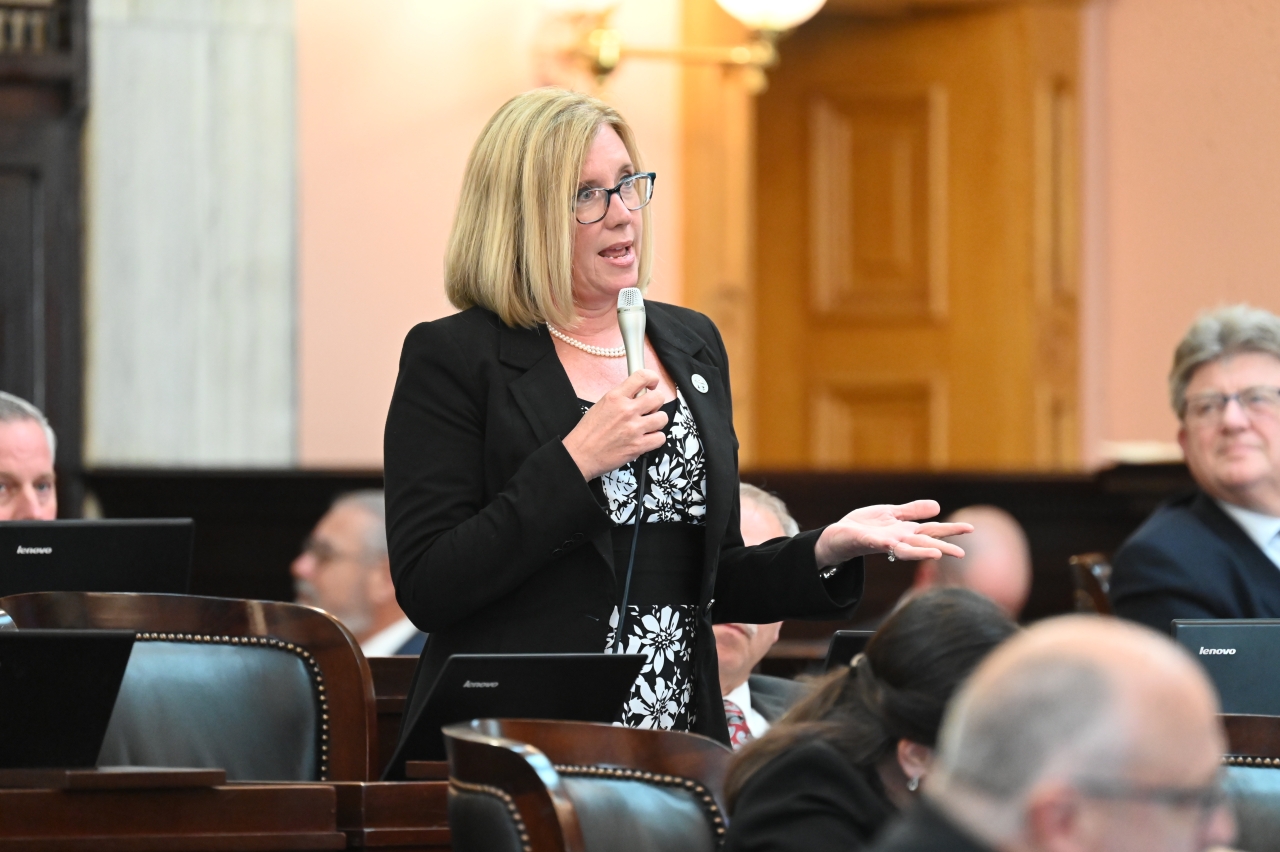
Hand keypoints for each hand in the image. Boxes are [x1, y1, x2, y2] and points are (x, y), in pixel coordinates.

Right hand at [563, 370, 667, 480]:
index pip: (642, 377)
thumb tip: (639, 393)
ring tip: (647, 425)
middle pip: (658, 398)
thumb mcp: (602, 405)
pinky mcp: (638, 446)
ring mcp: (634, 429)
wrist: (580, 454)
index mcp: (615, 397)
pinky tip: (647, 438)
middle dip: (656, 403)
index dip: (652, 378)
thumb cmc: (588, 432)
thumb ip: (621, 398)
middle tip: (649, 409)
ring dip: (657, 422)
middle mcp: (626, 410)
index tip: (653, 384)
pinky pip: (660, 438)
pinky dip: (656, 438)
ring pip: (662, 418)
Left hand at [813, 500, 971, 568]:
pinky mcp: (867, 541)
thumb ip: (913, 511)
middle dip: (942, 547)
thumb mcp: (892, 513)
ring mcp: (883, 542)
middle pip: (923, 542)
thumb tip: (938, 507)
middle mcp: (898, 539)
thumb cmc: (865, 526)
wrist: (837, 535)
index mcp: (905, 531)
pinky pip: (879, 543)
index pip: (932, 530)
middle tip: (962, 554)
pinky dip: (889, 544)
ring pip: (905, 549)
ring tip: (937, 554)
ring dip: (920, 552)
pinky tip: (895, 543)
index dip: (950, 529)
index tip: (971, 528)